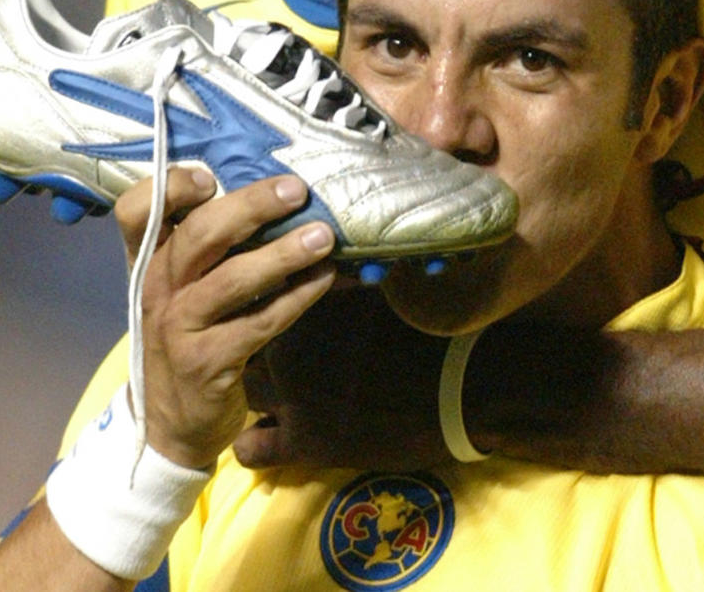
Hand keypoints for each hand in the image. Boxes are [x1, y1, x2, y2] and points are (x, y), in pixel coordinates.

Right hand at [115, 170, 336, 467]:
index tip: (212, 178)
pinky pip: (258, 323)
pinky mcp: (206, 363)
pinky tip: (324, 280)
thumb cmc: (186, 334)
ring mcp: (178, 327)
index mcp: (147, 260)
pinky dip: (295, 298)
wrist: (170, 423)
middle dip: (250, 206)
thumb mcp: (180, 287)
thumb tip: (278, 194)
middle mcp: (156, 288)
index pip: (136, 211)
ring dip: (282, 253)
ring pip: (230, 280)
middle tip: (296, 190)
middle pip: (197, 235)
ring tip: (323, 236)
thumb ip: (211, 244)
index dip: (170, 188)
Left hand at [234, 284, 448, 469]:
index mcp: (306, 304)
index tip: (275, 313)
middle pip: (244, 344)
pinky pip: (250, 448)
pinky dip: (255, 442)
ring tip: (277, 394)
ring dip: (255, 392)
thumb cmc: (427, 329)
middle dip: (254, 347)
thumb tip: (327, 257)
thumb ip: (341, 279)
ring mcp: (290, 397)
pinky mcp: (302, 443)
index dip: (266, 307)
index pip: (258, 301)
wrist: (459, 385)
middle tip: (280, 353)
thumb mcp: (380, 290)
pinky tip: (272, 436)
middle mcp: (288, 347)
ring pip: (245, 391)